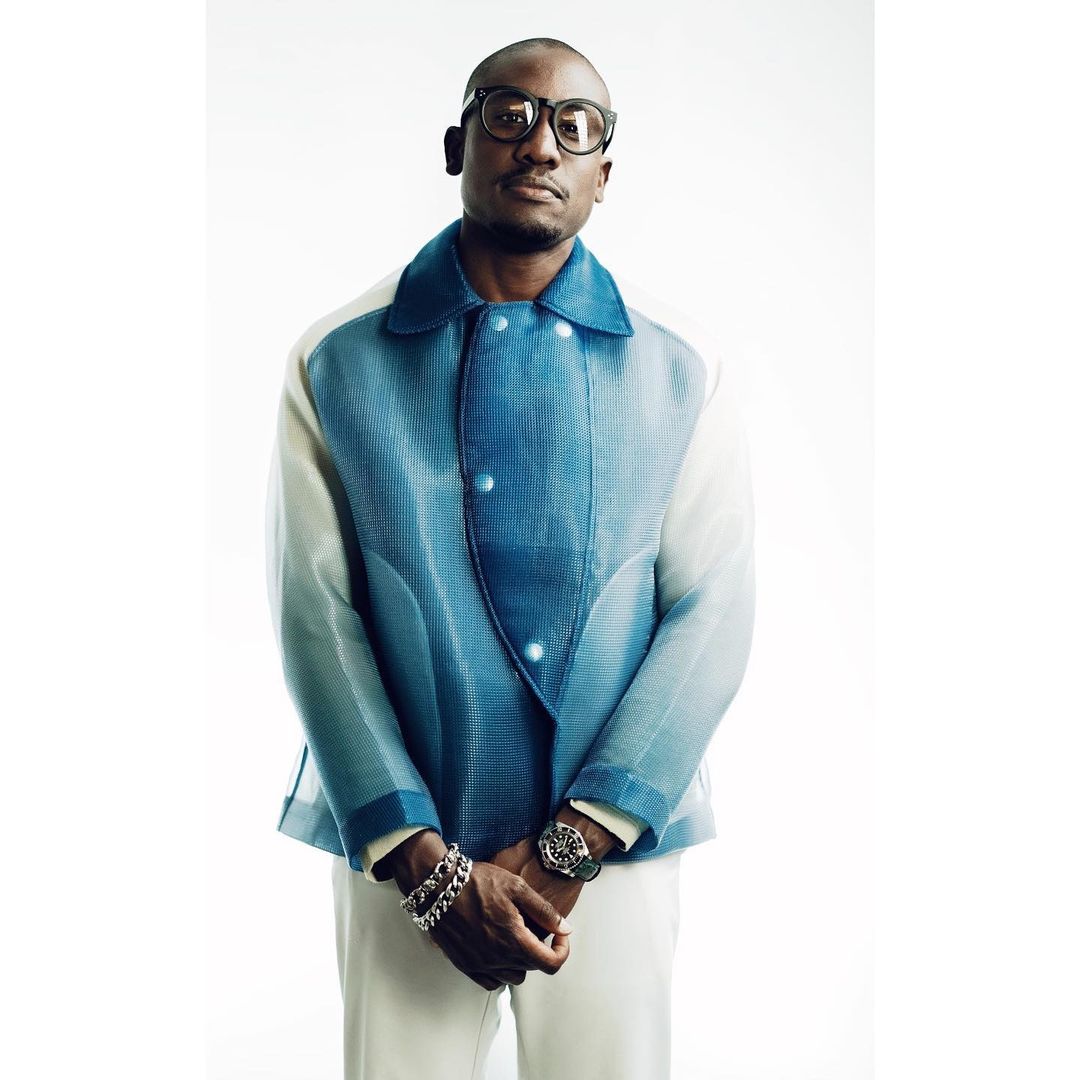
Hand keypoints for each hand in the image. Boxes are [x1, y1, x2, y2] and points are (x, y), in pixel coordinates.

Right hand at [385, 829, 571, 990]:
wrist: (438, 887)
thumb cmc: (477, 882)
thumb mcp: (516, 887)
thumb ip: (544, 911)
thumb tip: (565, 929)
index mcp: (514, 941)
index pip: (551, 963)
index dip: (562, 950)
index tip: (558, 935)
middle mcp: (498, 959)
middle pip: (532, 968)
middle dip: (539, 949)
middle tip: (533, 927)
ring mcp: (480, 965)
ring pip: (513, 977)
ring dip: (520, 962)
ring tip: (514, 937)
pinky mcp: (465, 966)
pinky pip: (491, 981)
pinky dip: (499, 971)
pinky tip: (497, 950)